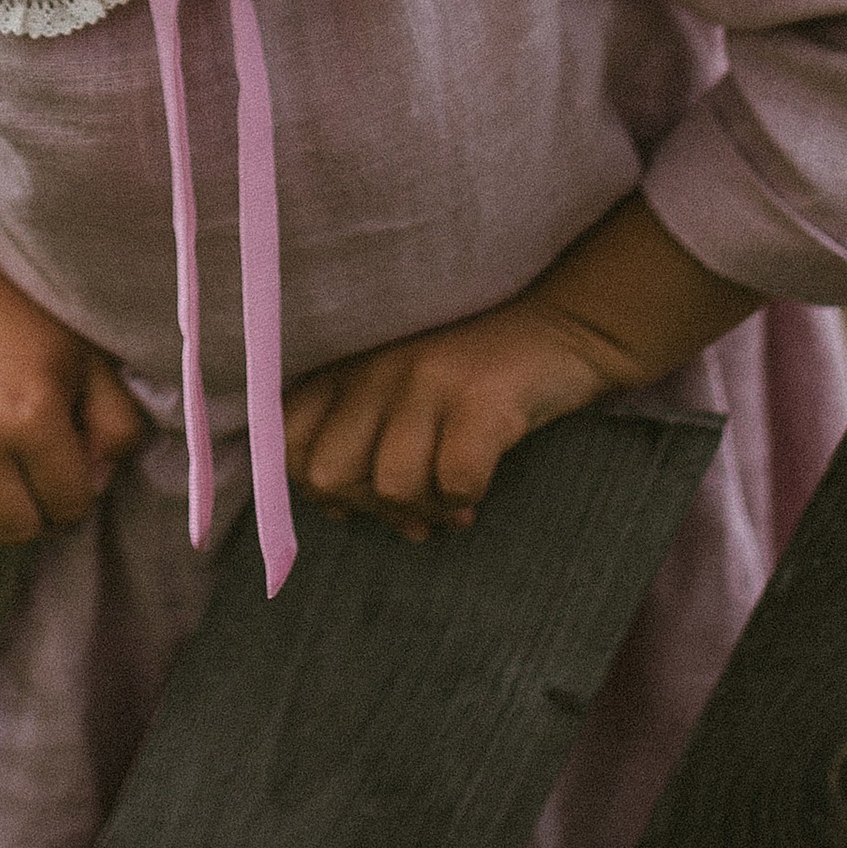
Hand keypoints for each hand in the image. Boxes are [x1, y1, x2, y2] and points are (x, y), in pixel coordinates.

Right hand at [0, 149, 144, 544]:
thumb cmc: (18, 319)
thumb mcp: (85, 356)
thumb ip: (116, 421)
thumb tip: (100, 477)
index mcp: (34, 415)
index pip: (67, 507)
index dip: (74, 499)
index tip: (65, 476)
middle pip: (12, 528)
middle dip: (30, 514)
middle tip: (28, 484)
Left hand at [283, 299, 619, 541]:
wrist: (560, 332)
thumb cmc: (469, 384)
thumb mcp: (399, 397)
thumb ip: (357, 442)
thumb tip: (335, 515)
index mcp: (347, 369)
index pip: (286, 444)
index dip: (317, 488)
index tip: (360, 499)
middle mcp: (375, 368)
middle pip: (326, 474)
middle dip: (369, 508)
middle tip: (413, 506)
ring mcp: (426, 379)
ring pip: (391, 486)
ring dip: (427, 510)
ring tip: (452, 502)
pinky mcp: (480, 398)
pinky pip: (455, 479)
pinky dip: (469, 495)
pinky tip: (480, 486)